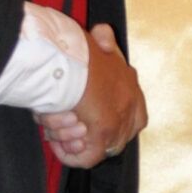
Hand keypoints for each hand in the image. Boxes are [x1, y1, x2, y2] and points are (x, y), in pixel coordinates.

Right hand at [39, 24, 146, 166]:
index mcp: (131, 88)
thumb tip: (102, 33)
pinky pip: (86, 159)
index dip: (114, 124)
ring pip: (94, 146)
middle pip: (113, 137)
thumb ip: (103, 39)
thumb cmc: (79, 49)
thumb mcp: (96, 40)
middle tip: (66, 121)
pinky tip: (56, 141)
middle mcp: (129, 107)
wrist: (74, 58)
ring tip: (59, 120)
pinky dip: (68, 153)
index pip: (135, 118)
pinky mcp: (103, 135)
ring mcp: (118, 123)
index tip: (87, 123)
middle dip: (85, 135)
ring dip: (69, 137)